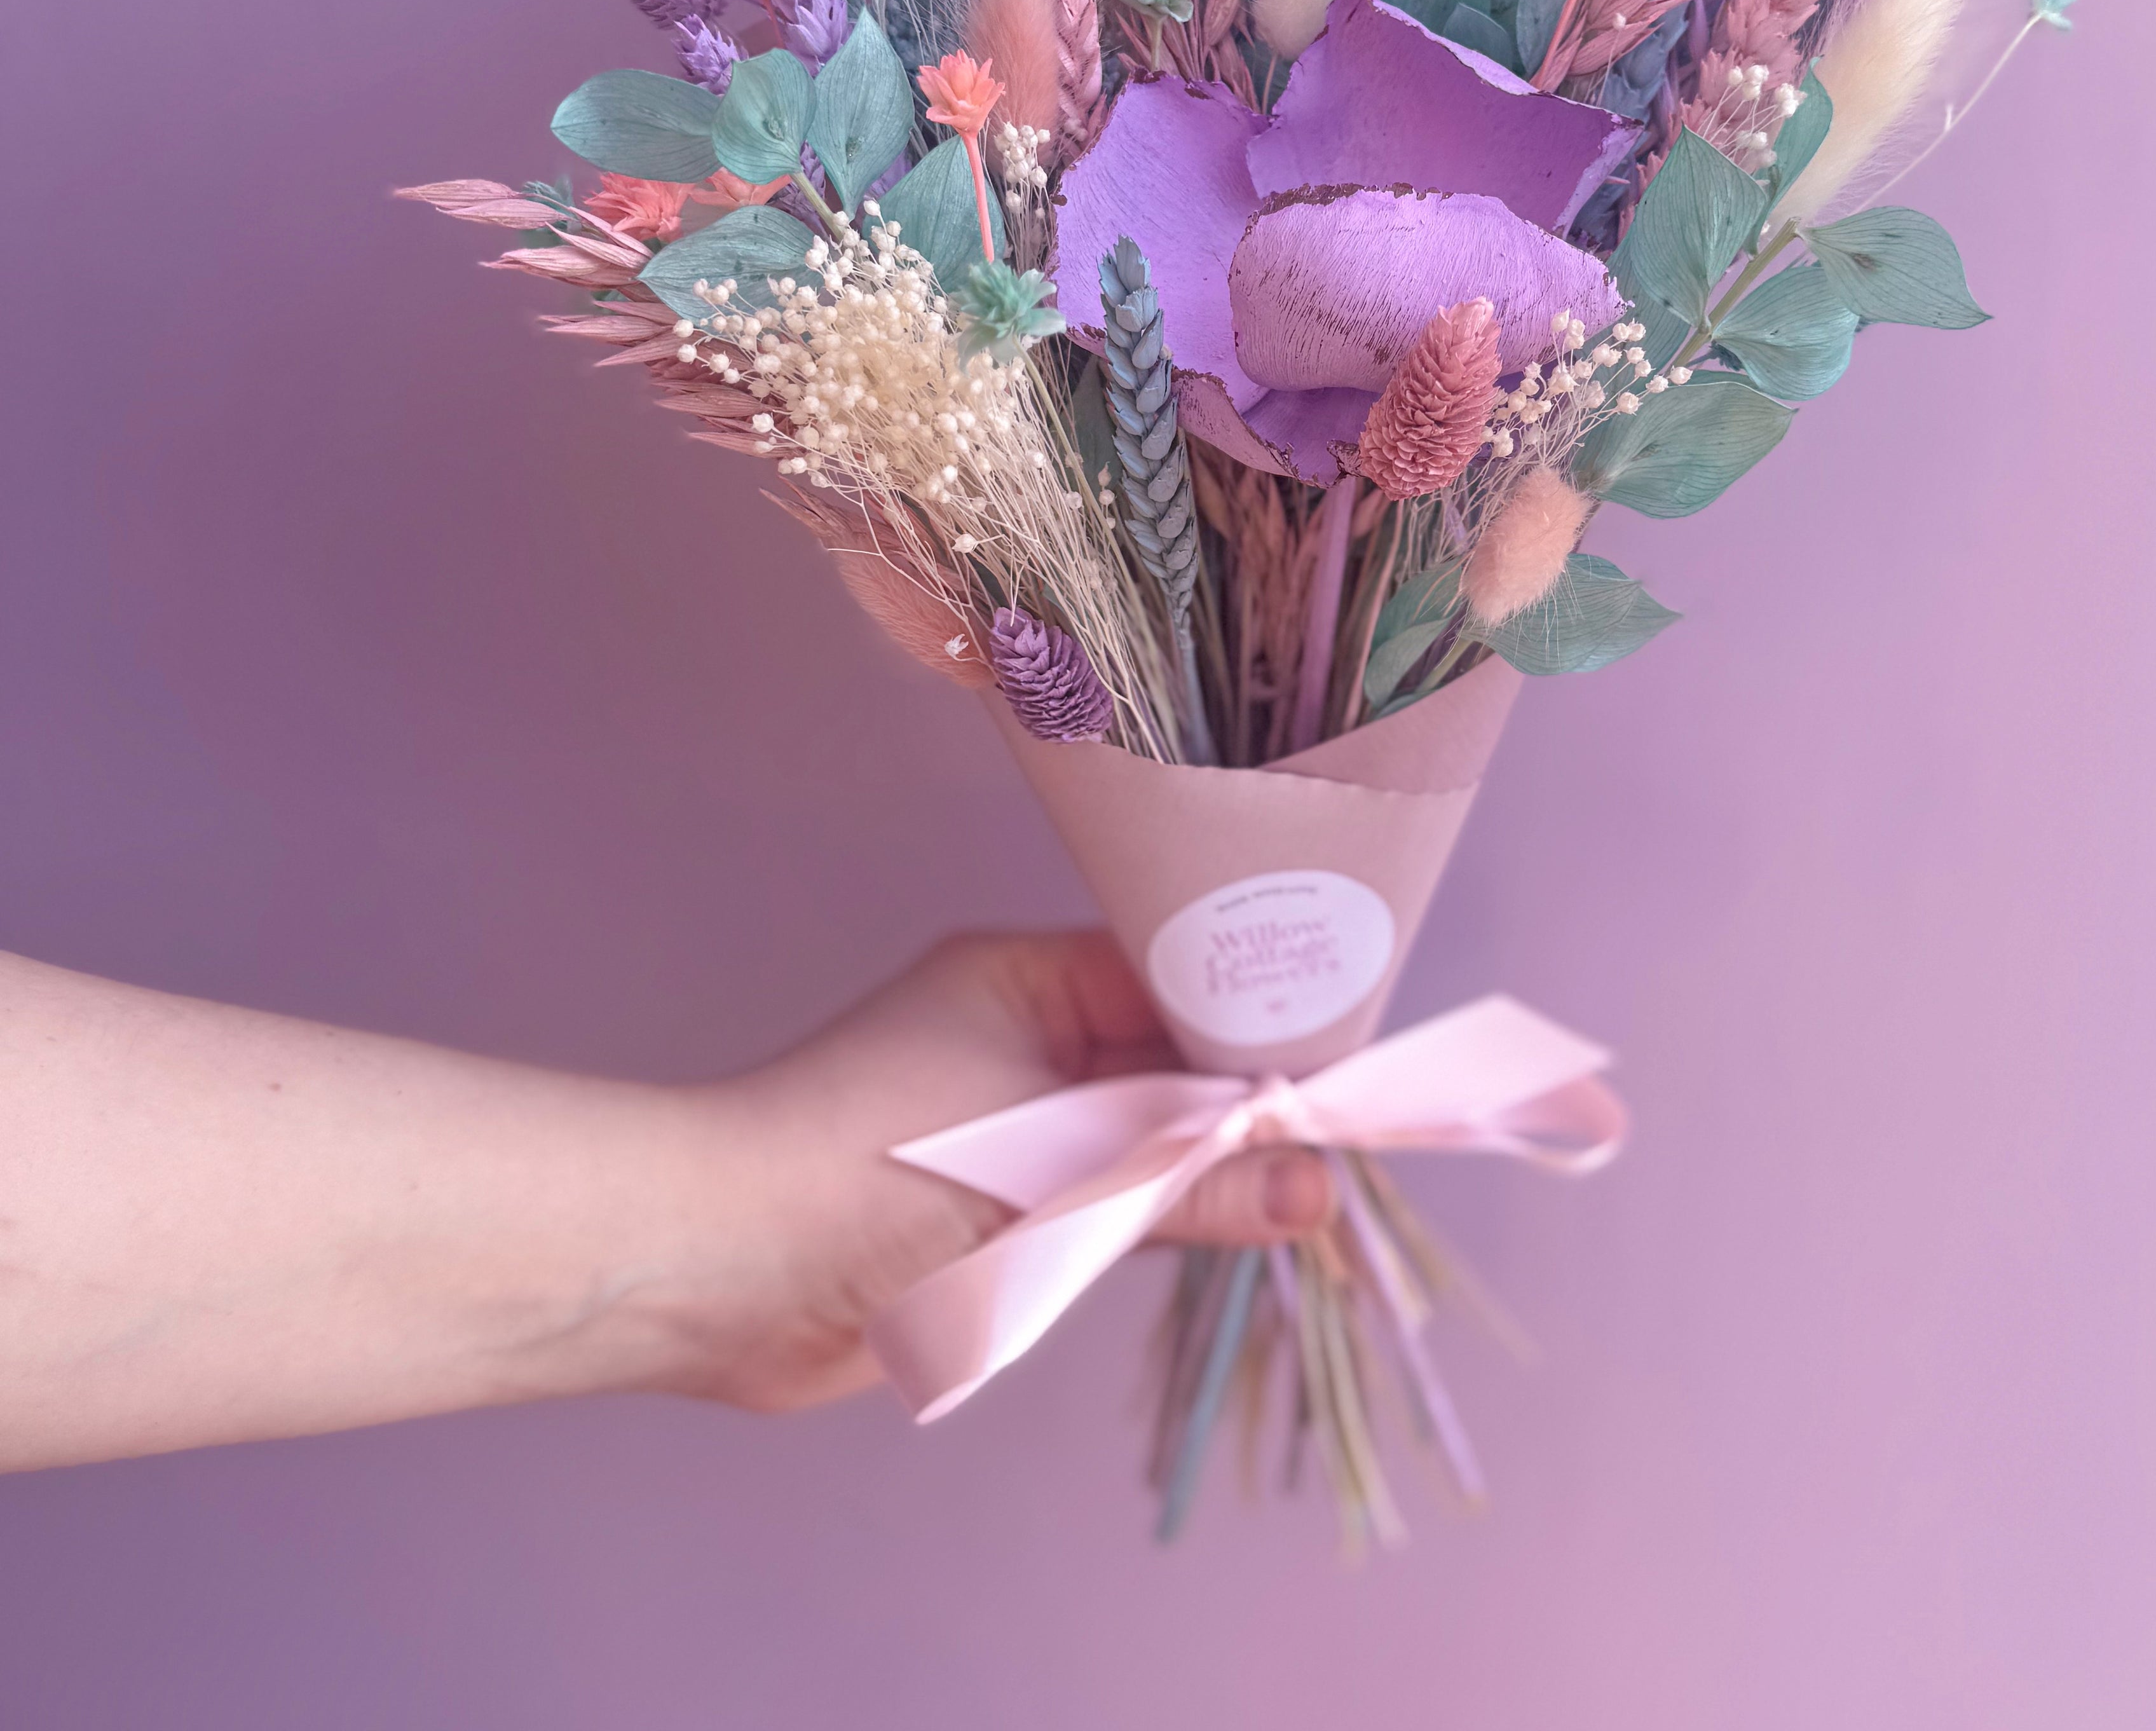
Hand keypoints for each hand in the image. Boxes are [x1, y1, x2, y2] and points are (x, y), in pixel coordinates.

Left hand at [665, 930, 1334, 1412]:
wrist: (712, 1271)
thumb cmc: (870, 1176)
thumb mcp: (1054, 1170)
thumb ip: (1189, 1181)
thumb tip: (1318, 1188)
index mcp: (1027, 977)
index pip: (1179, 979)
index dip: (1264, 1023)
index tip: (1350, 1066)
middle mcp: (1021, 1037)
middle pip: (1169, 1062)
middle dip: (1249, 1107)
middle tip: (1349, 1148)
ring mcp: (1006, 1123)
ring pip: (1140, 1138)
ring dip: (1206, 1169)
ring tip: (1312, 1198)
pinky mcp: (989, 1208)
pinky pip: (1099, 1203)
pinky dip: (1155, 1219)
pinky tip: (1225, 1235)